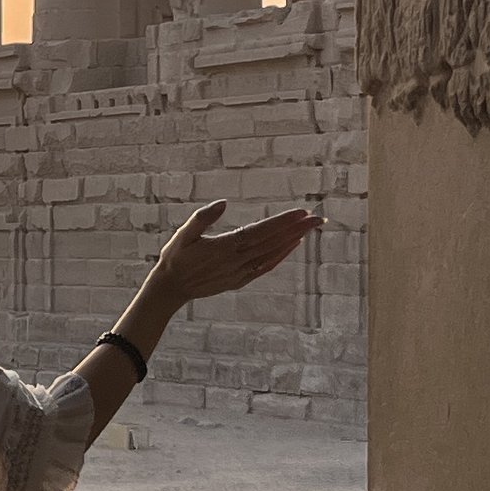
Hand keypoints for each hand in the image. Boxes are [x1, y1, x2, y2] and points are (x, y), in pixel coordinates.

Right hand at [153, 198, 319, 306]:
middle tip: (318, 217)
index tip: (301, 213)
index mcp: (225, 247)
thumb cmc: (176, 257)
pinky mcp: (239, 280)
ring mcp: (240, 272)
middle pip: (273, 242)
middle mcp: (236, 260)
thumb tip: (224, 202)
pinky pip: (265, 267)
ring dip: (293, 240)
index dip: (283, 222)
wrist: (171, 288)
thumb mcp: (183, 234)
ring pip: (272, 254)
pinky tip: (292, 245)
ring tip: (310, 228)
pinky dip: (281, 256)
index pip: (261, 231)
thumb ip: (202, 217)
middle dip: (297, 229)